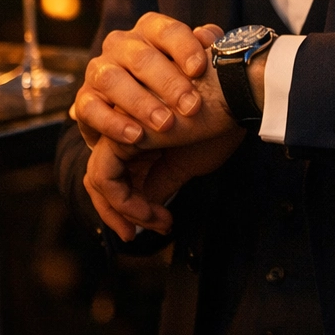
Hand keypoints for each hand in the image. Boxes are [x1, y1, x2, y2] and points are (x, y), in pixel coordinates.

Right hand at [71, 14, 231, 147]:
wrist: (153, 125)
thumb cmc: (182, 88)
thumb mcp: (201, 70)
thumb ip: (208, 49)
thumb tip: (208, 34)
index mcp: (151, 30)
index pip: (166, 30)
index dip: (184, 48)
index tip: (200, 70)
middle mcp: (121, 45)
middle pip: (141, 57)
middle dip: (168, 83)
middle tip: (191, 107)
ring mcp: (99, 70)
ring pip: (112, 79)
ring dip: (140, 103)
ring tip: (166, 124)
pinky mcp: (84, 100)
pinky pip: (91, 108)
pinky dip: (113, 123)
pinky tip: (136, 136)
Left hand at [83, 130, 242, 240]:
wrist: (233, 99)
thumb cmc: (218, 124)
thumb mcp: (187, 163)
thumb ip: (160, 183)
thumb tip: (141, 212)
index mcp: (140, 134)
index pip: (118, 174)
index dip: (130, 205)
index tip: (158, 224)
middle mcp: (123, 130)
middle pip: (103, 178)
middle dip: (119, 213)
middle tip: (137, 235)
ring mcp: (118, 130)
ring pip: (100, 181)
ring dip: (125, 211)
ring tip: (157, 222)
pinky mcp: (118, 136)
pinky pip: (105, 178)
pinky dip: (123, 202)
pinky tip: (149, 211)